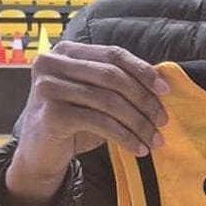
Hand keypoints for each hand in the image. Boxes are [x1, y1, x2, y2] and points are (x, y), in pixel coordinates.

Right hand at [3, 42, 168, 205]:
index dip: (142, 70)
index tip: (165, 90)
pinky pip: (99, 122)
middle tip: (163, 120)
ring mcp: (48, 87)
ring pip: (108, 101)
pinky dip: (124, 137)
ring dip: (138, 122)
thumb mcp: (96, 95)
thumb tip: (161, 83)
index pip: (113, 54)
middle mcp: (52, 63)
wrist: (40, 153)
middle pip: (112, 76)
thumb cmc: (74, 121)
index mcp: (66, 51)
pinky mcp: (50, 114)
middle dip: (143, 99)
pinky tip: (138, 148)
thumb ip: (118, 83)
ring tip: (154, 139)